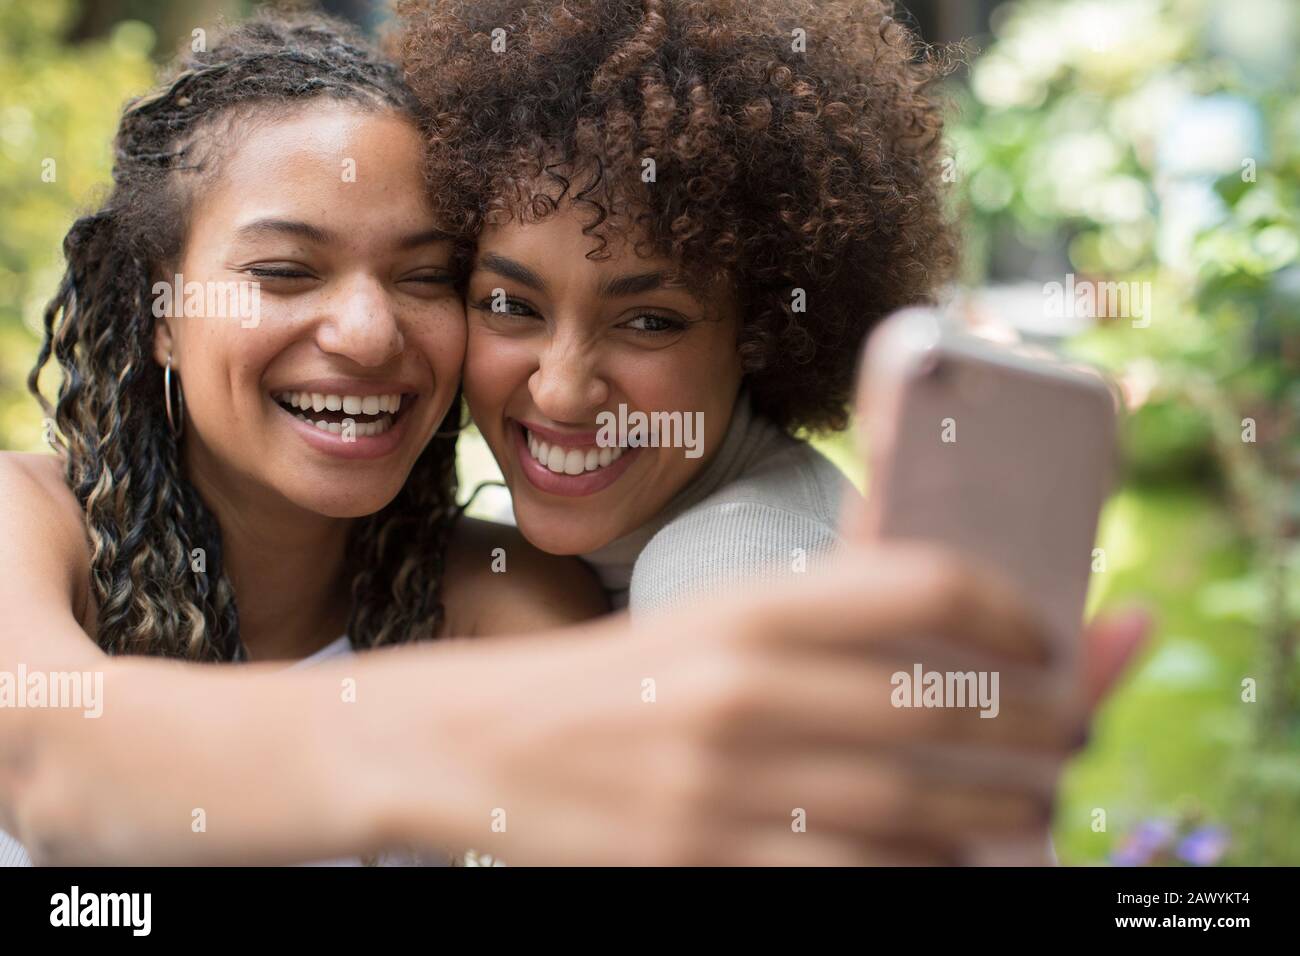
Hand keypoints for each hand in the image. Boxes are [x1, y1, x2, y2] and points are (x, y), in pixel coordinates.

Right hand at [395, 543, 1120, 864]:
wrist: (475, 744)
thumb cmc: (609, 679)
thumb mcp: (706, 618)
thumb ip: (817, 606)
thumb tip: (942, 598)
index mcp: (746, 605)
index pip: (921, 582)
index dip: (1012, 609)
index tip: (1048, 635)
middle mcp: (742, 685)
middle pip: (944, 705)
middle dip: (1039, 723)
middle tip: (1068, 733)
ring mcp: (723, 783)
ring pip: (919, 807)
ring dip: (1001, 808)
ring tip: (1032, 802)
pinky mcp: (704, 861)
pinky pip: (859, 876)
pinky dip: (926, 870)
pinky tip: (951, 858)